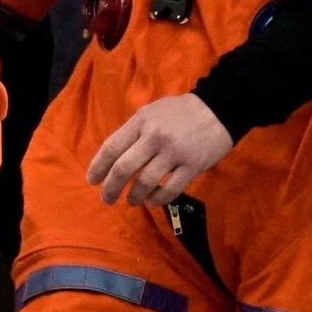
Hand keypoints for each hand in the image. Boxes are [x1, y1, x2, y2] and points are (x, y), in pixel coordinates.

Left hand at [88, 94, 233, 205]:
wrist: (218, 109)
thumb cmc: (179, 112)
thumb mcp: (150, 112)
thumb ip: (133, 132)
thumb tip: (114, 157)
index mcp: (140, 122)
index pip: (112, 147)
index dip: (98, 166)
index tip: (92, 180)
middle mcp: (154, 137)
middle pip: (124, 168)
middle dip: (111, 187)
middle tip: (107, 198)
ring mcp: (174, 152)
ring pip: (146, 181)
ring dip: (134, 196)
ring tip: (131, 201)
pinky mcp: (193, 165)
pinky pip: (171, 188)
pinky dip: (158, 199)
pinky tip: (151, 202)